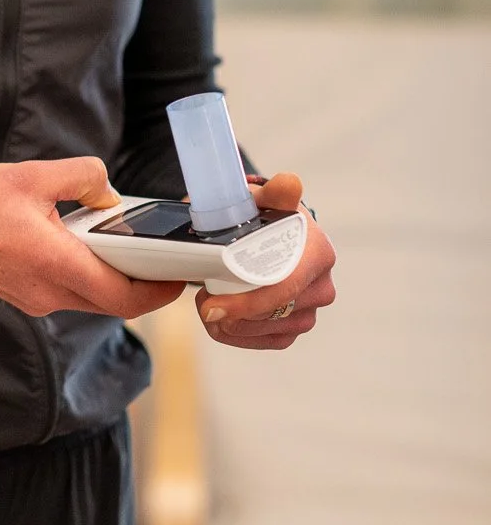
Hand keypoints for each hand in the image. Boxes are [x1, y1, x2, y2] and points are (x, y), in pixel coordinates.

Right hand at [0, 158, 184, 320]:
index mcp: (53, 263)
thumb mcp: (31, 174)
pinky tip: (80, 242)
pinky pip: (68, 292)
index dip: (159, 290)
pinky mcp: (23, 296)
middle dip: (142, 282)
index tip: (179, 274)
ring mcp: (33, 300)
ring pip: (90, 298)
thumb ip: (83, 177)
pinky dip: (85, 273)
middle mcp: (47, 292)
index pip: (124, 296)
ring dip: (111, 276)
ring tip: (119, 240)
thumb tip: (109, 194)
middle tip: (160, 253)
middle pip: (113, 302)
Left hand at [195, 171, 335, 348]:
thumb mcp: (263, 201)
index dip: (246, 303)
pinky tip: (221, 322)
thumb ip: (275, 192)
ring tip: (209, 305)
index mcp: (319, 254)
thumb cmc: (261, 216)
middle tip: (203, 300)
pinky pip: (267, 341)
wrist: (264, 235)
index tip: (211, 306)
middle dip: (232, 312)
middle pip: (272, 314)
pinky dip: (238, 335)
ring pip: (266, 330)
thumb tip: (288, 183)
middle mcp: (322, 287)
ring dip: (230, 325)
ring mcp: (311, 310)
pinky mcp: (296, 326)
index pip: (285, 289)